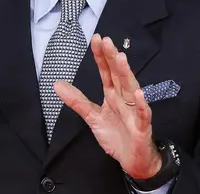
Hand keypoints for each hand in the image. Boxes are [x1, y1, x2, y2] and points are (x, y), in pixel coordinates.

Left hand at [54, 34, 160, 179]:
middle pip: (118, 75)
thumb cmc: (117, 136)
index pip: (106, 72)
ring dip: (126, 73)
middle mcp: (124, 99)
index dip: (101, 56)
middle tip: (107, 41)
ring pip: (131, 89)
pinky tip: (138, 93)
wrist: (133, 160)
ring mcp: (134, 111)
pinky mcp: (142, 127)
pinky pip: (142, 114)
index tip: (96, 38)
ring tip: (121, 58)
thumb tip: (57, 84)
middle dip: (112, 58)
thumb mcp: (93, 117)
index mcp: (113, 95)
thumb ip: (77, 101)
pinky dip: (141, 104)